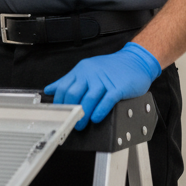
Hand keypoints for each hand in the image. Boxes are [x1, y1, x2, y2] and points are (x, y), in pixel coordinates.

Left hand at [45, 42, 160, 130]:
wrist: (135, 61)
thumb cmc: (111, 68)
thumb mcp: (87, 70)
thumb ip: (68, 80)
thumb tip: (50, 89)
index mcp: (81, 70)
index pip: (64, 87)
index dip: (59, 102)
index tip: (59, 114)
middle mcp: (91, 74)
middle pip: (74, 93)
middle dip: (71, 111)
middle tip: (71, 122)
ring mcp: (104, 80)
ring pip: (89, 99)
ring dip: (84, 115)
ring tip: (82, 125)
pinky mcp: (118, 87)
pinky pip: (106, 100)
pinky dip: (100, 111)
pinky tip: (96, 118)